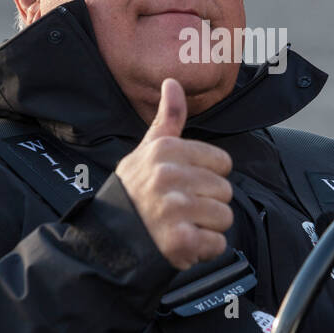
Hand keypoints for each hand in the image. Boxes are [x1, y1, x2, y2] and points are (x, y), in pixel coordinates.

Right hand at [116, 78, 234, 270]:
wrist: (108, 241)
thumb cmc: (133, 193)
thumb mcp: (146, 152)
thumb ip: (167, 119)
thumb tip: (173, 82)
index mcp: (165, 151)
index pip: (222, 162)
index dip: (207, 177)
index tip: (184, 186)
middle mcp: (168, 176)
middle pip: (225, 190)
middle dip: (207, 204)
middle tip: (180, 211)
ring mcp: (173, 209)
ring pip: (224, 217)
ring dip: (207, 228)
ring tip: (180, 226)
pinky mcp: (179, 240)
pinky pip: (217, 244)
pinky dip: (203, 250)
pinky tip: (181, 245)